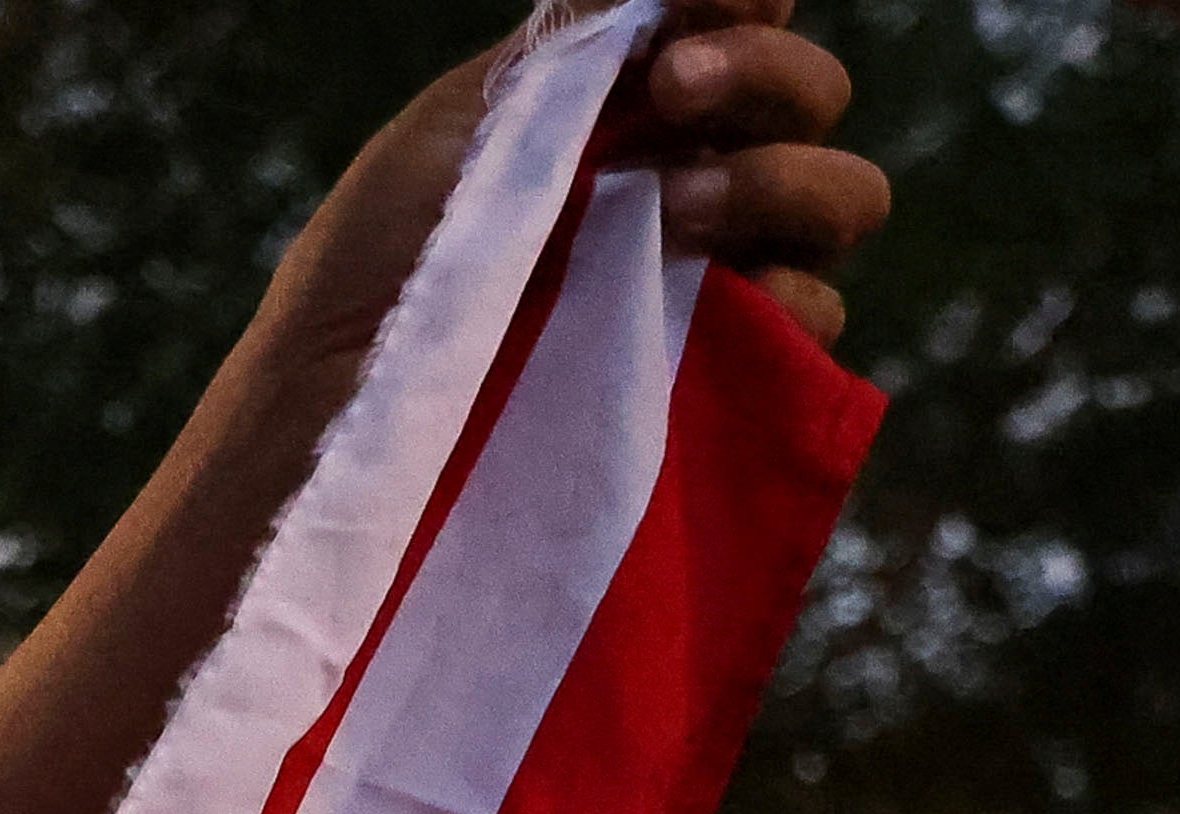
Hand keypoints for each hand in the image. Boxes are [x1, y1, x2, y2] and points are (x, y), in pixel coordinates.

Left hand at [285, 3, 883, 363]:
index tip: (690, 12)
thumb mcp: (465, 123)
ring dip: (781, 180)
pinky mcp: (721, 378)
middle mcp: (696, 179)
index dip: (748, 3)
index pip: (748, 23)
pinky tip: (720, 295)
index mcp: (641, 106)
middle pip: (811, 99)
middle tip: (671, 83)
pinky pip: (811, 325)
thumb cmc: (383, 261)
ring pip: (839, 200)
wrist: (340, 407)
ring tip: (677, 204)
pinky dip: (785, 299)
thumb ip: (573, 37)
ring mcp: (717, 277)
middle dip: (763, 75)